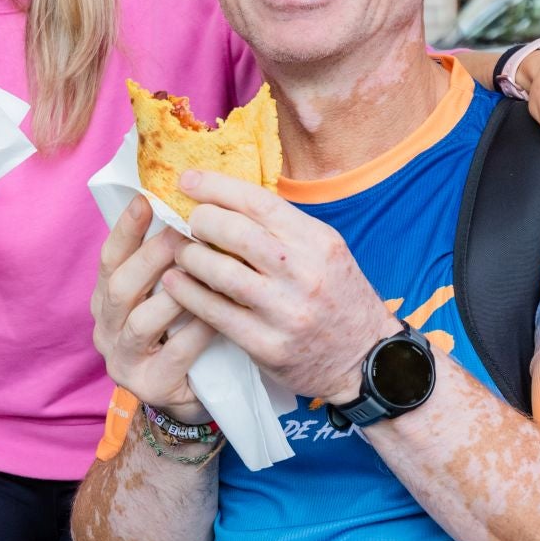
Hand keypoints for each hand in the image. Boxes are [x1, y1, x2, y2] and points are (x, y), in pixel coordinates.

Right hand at [91, 197, 215, 423]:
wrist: (191, 397)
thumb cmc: (182, 333)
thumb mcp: (167, 294)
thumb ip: (167, 262)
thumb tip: (188, 206)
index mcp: (105, 301)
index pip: (109, 259)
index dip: (125, 229)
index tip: (146, 199)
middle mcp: (106, 329)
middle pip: (119, 287)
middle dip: (151, 257)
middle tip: (183, 232)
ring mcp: (124, 361)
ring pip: (141, 321)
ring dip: (173, 293)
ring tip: (201, 271)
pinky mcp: (150, 387)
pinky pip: (173, 355)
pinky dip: (195, 331)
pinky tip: (216, 313)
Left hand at [161, 171, 400, 405]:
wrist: (364, 360)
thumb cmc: (337, 297)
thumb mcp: (325, 253)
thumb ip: (284, 229)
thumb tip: (227, 199)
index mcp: (318, 241)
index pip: (259, 202)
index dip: (216, 186)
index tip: (186, 180)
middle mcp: (304, 273)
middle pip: (236, 233)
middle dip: (200, 220)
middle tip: (185, 221)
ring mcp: (286, 311)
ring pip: (221, 273)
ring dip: (190, 256)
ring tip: (180, 252)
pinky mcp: (268, 345)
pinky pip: (216, 314)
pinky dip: (188, 294)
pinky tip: (175, 283)